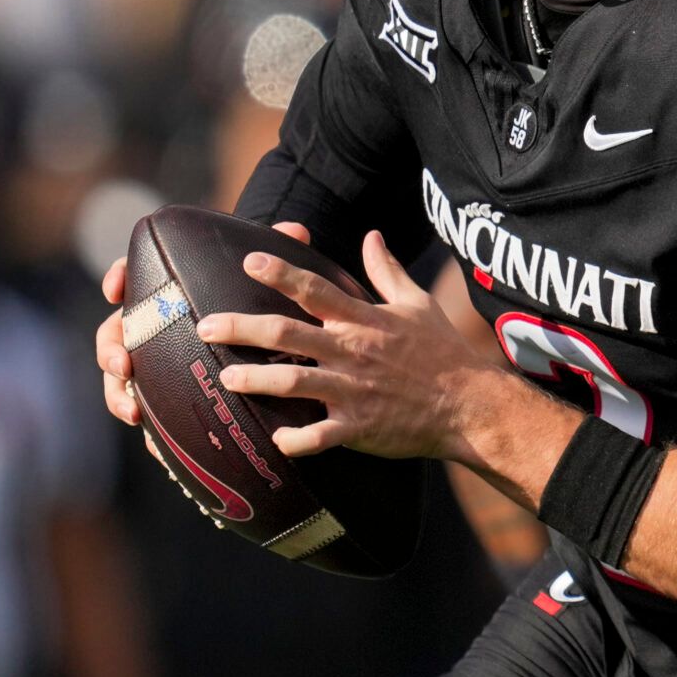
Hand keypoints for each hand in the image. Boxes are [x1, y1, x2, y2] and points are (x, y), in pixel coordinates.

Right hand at [96, 221, 314, 470]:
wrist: (263, 338)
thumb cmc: (258, 297)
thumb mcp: (268, 277)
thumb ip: (279, 252)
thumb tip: (297, 231)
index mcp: (168, 291)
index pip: (132, 275)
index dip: (118, 277)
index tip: (115, 288)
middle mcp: (153, 324)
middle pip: (115, 332)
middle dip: (111, 349)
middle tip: (123, 365)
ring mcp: (153, 359)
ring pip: (120, 375)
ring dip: (118, 392)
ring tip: (134, 411)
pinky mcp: (164, 389)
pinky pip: (145, 407)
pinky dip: (144, 422)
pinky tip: (153, 441)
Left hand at [197, 230, 498, 461]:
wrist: (471, 404)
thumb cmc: (443, 352)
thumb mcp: (418, 303)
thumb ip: (387, 271)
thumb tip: (370, 236)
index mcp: (365, 320)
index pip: (316, 289)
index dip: (281, 274)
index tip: (249, 262)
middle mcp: (354, 351)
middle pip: (288, 334)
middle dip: (242, 328)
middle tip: (206, 326)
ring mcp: (355, 390)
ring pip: (294, 382)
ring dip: (255, 380)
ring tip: (226, 378)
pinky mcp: (360, 427)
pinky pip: (319, 436)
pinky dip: (295, 439)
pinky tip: (274, 439)